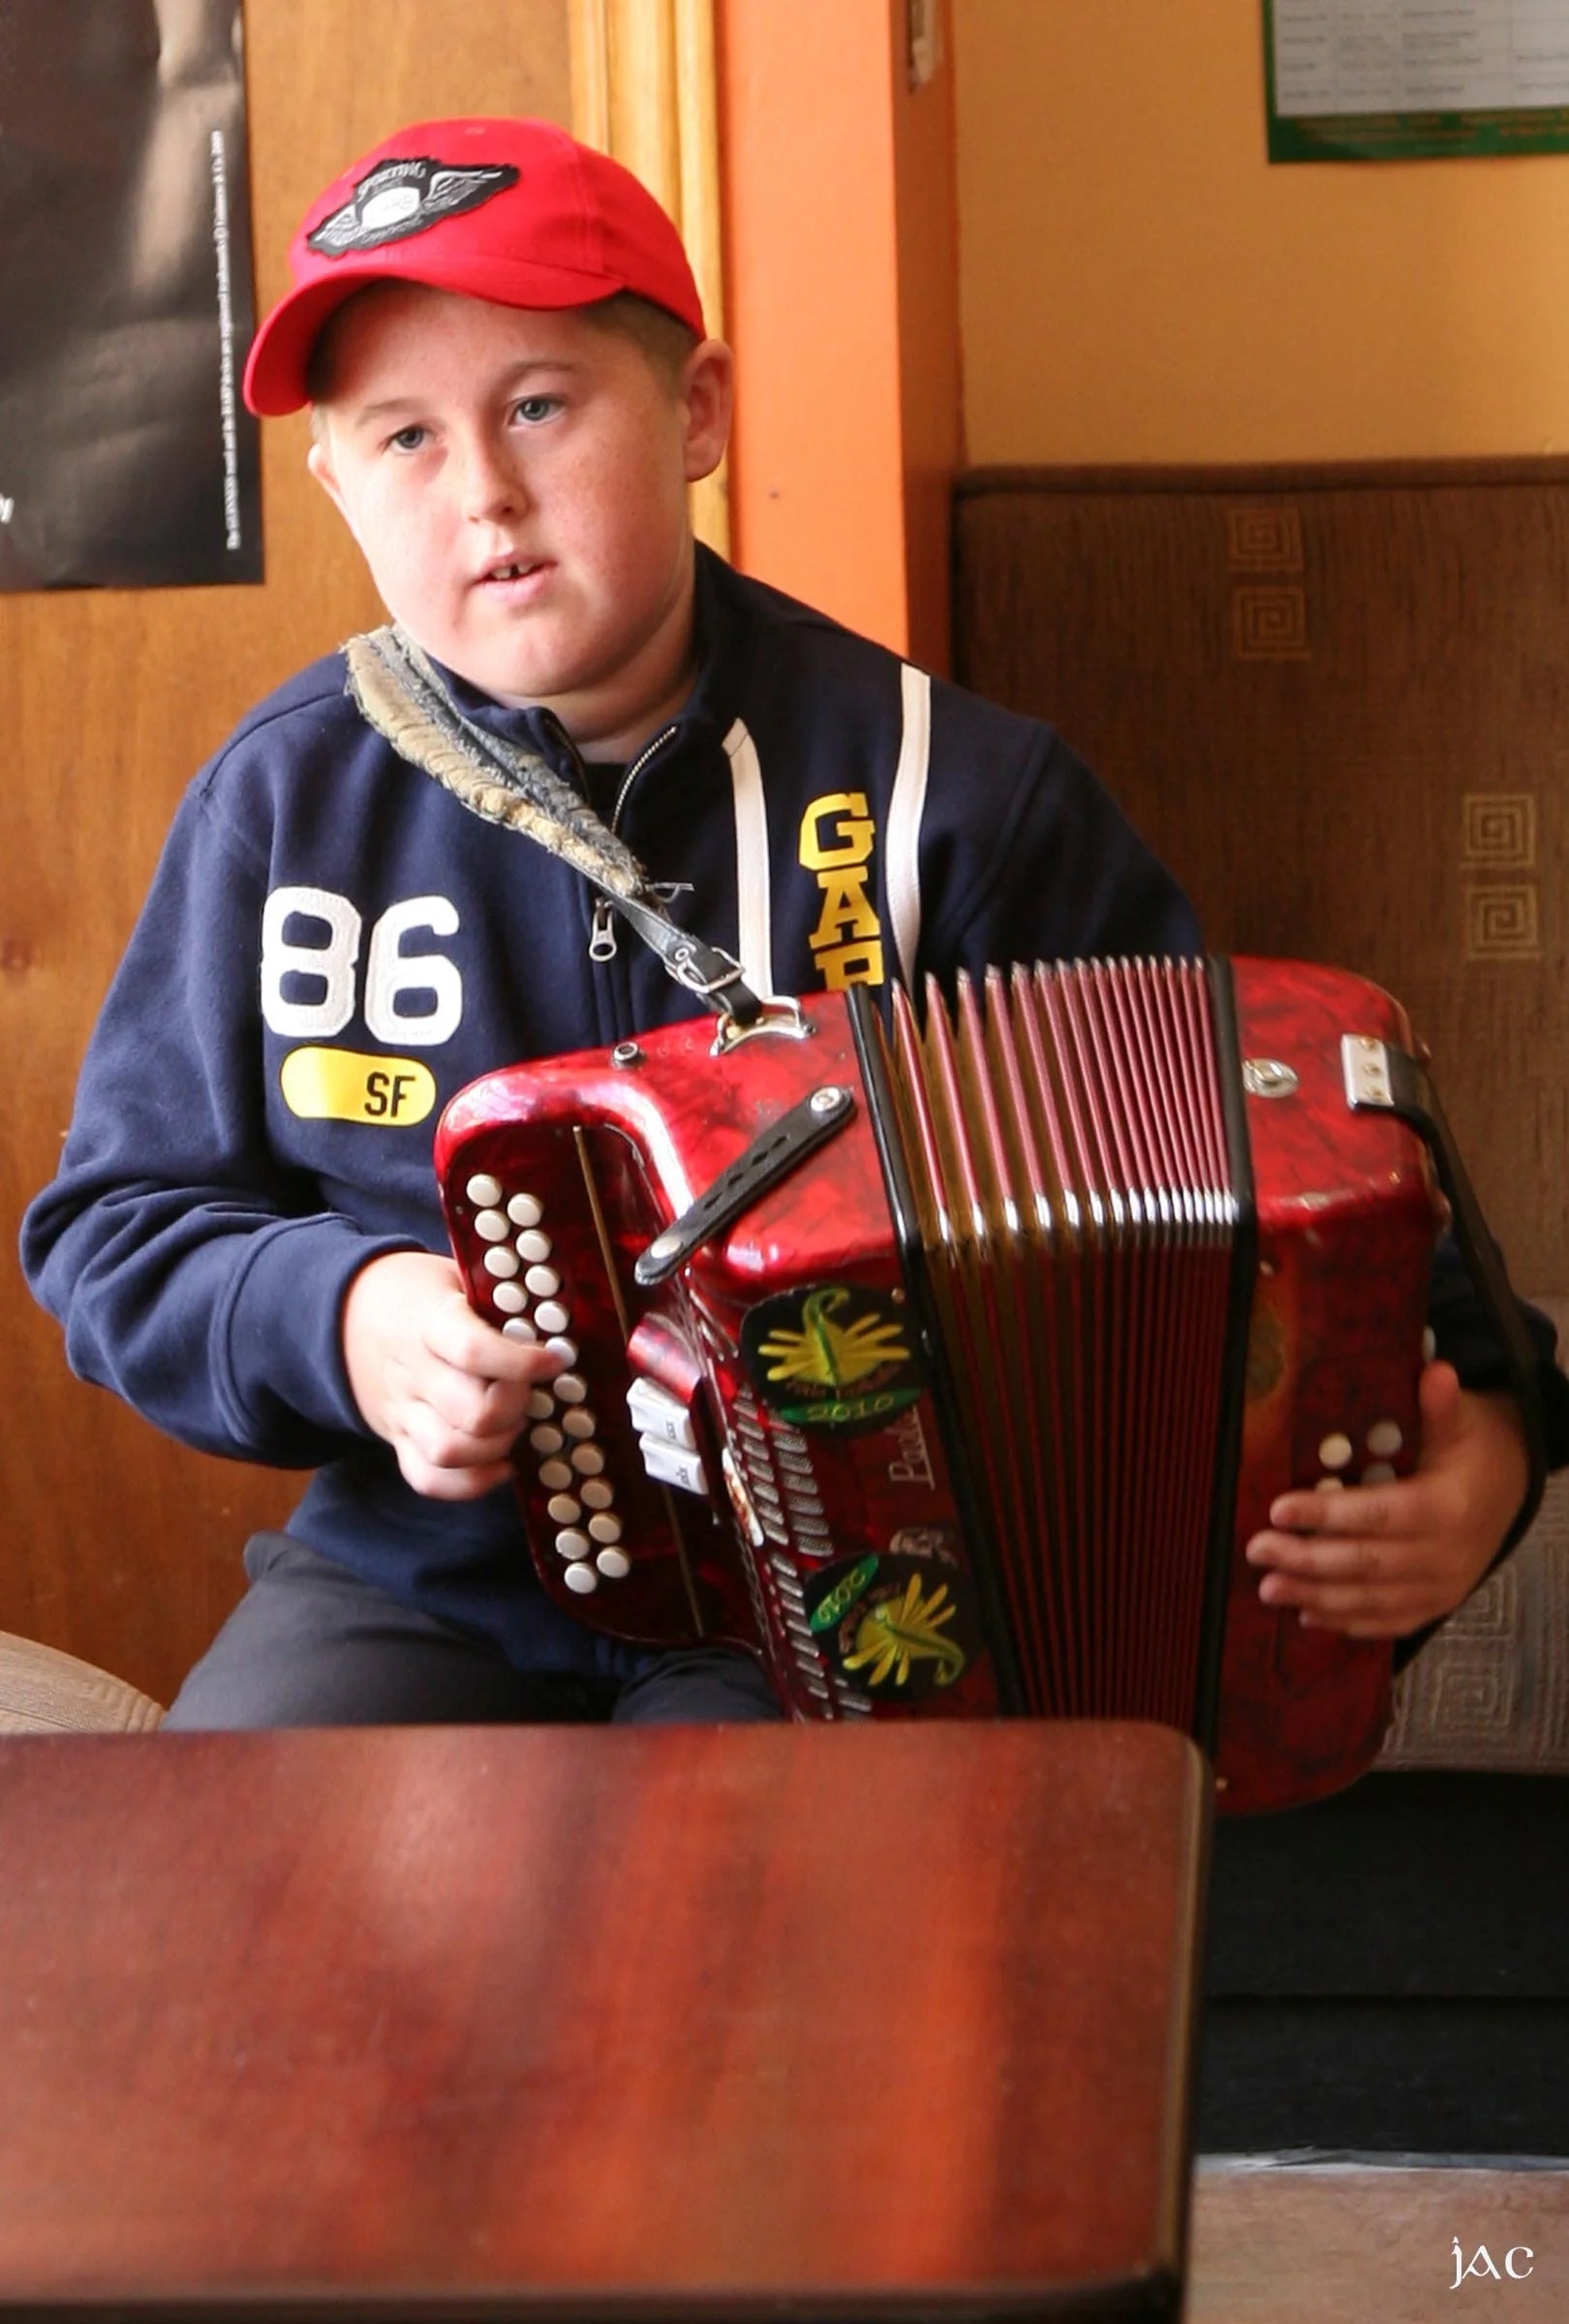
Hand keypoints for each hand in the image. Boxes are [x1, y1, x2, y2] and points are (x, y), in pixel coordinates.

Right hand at [342, 1250, 560, 1499]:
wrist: (347, 1315)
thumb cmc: (423, 1295)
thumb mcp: (457, 1276)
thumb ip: (498, 1298)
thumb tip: (560, 1316)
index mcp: (430, 1323)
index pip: (474, 1351)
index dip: (522, 1363)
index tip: (555, 1360)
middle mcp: (413, 1372)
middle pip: (472, 1413)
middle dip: (517, 1408)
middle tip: (532, 1392)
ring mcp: (403, 1412)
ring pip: (450, 1452)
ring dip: (496, 1446)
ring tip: (514, 1423)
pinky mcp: (398, 1440)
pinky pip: (429, 1479)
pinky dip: (471, 1482)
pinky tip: (500, 1462)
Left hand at [1243, 1361, 1529, 1638]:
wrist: (1508, 1490)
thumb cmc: (1471, 1450)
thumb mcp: (1461, 1421)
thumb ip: (1440, 1404)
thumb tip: (1434, 1370)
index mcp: (1447, 1506)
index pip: (1381, 1514)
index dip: (1328, 1514)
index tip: (1278, 1509)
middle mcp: (1446, 1555)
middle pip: (1367, 1562)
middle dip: (1306, 1559)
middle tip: (1257, 1548)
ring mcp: (1442, 1587)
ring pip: (1371, 1598)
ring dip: (1315, 1596)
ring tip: (1268, 1587)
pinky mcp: (1435, 1604)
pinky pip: (1388, 1620)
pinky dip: (1346, 1620)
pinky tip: (1307, 1614)